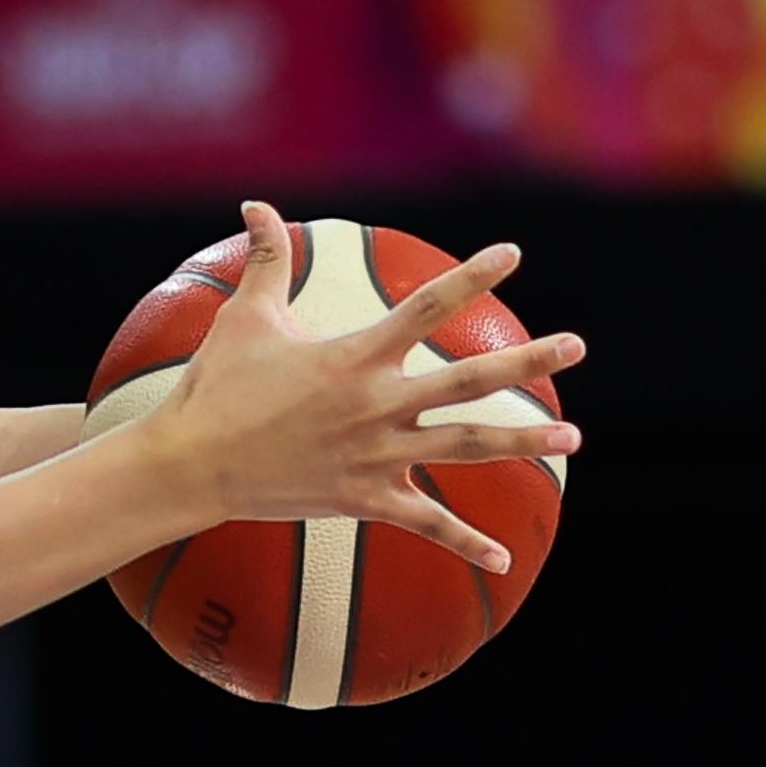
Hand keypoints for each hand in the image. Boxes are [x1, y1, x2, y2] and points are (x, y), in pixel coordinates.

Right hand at [158, 204, 583, 570]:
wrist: (189, 467)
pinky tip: (505, 561)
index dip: (474, 275)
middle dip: (529, 361)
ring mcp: (375, 455)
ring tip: (572, 438)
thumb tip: (254, 205)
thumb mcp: (244, 320)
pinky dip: (466, 544)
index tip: (514, 254)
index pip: (429, 306)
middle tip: (576, 346)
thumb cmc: (213, 390)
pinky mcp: (364, 499)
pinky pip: (426, 523)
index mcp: (356, 357)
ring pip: (465, 446)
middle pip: (470, 379)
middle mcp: (376, 404)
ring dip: (523, 442)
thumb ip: (263, 260)